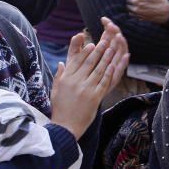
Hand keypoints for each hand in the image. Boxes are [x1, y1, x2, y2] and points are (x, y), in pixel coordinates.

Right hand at [50, 18, 129, 137]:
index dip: (85, 52)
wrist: (65, 127)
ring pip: (98, 70)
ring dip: (106, 58)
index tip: (91, 44)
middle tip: (105, 41)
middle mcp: (76, 82)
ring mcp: (86, 89)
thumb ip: (59, 76)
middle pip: (89, 62)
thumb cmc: (60, 109)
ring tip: (111, 49)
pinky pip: (104, 81)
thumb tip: (62, 63)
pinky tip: (113, 65)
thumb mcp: (56, 90)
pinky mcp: (95, 97)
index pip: (77, 61)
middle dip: (98, 50)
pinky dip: (109, 72)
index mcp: (66, 79)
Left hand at [127, 0, 168, 23]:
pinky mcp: (140, 19)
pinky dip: (133, 12)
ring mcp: (138, 15)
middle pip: (127, 4)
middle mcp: (136, 9)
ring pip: (129, 10)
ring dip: (130, 6)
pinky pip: (133, 15)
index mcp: (137, 1)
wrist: (166, 13)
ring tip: (136, 3)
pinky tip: (139, 8)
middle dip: (129, 0)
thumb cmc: (160, 1)